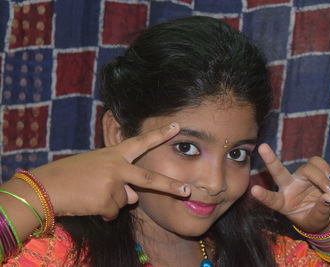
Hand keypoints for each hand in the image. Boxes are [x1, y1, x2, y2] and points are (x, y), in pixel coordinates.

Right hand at [29, 123, 190, 220]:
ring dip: (111, 202)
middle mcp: (117, 166)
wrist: (47, 186)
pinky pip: (113, 212)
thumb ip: (121, 179)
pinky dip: (104, 212)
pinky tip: (88, 203)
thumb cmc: (72, 175)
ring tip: (91, 193)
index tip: (177, 126)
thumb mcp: (98, 169)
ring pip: (124, 201)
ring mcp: (113, 183)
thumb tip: (135, 197)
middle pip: (149, 178)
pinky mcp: (106, 200)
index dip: (160, 134)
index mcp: (114, 154)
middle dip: (171, 186)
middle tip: (189, 191)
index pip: (142, 142)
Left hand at [251, 143, 329, 232]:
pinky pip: (316, 162)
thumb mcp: (317, 221)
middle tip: (262, 147)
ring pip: (307, 169)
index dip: (263, 195)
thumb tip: (329, 196)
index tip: (253, 190)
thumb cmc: (314, 219)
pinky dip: (325, 169)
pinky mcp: (310, 170)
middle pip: (278, 172)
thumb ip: (321, 211)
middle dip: (270, 159)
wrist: (324, 213)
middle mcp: (288, 187)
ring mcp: (299, 177)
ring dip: (320, 178)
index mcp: (283, 203)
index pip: (271, 200)